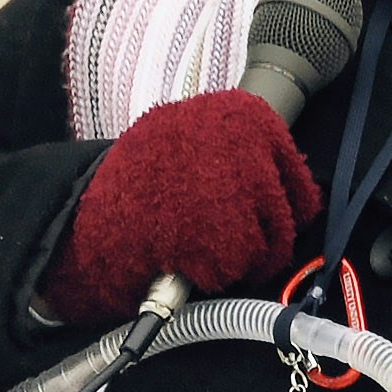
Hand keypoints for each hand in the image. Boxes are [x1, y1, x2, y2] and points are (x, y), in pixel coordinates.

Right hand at [37, 91, 320, 326]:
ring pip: (270, 246)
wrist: (93, 207)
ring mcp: (244, 195)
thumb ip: (234, 143)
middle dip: (267, 236)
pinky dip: (218, 274)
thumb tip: (278, 172)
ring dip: (244, 257)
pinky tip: (190, 260)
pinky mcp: (231, 239)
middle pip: (290, 216)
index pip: (298, 175)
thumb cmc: (138, 172)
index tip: (268, 216)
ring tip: (206, 249)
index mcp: (249, 117)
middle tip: (239, 243)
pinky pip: (242, 268)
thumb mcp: (186, 131)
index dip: (283, 203)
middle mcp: (254, 149)